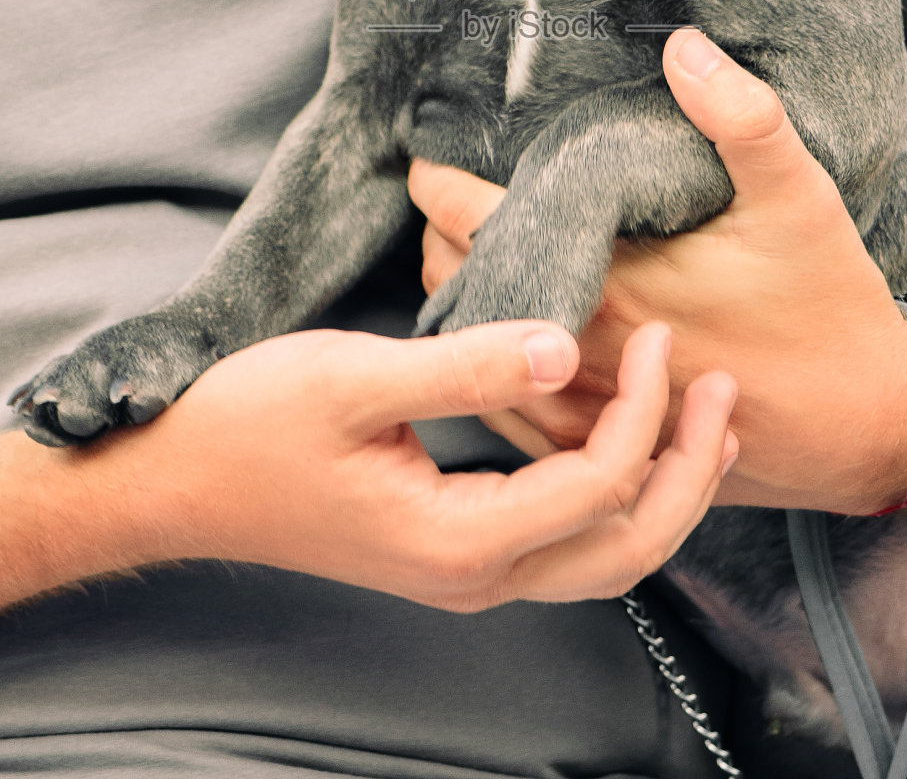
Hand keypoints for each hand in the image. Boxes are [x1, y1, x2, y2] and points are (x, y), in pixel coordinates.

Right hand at [4, 318, 736, 611]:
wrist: (178, 479)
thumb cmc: (252, 425)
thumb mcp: (355, 378)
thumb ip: (466, 366)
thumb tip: (564, 345)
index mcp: (459, 542)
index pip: (597, 488)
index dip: (645, 412)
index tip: (660, 335)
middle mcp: (475, 574)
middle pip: (627, 549)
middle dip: (691, 473)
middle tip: (725, 390)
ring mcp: (465, 568)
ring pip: (602, 553)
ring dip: (663, 486)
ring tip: (705, 413)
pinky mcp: (454, 543)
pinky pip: (564, 534)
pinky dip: (613, 487)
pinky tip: (625, 429)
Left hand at [412, 31, 906, 516]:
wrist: (863, 423)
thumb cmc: (828, 304)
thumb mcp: (799, 197)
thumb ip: (742, 117)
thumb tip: (682, 45)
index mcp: (613, 286)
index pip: (480, 226)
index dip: (438, 185)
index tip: (423, 155)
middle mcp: (584, 354)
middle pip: (460, 285)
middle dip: (438, 236)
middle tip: (438, 197)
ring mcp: (588, 410)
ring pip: (476, 350)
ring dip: (456, 297)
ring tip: (455, 252)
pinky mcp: (602, 446)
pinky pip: (506, 410)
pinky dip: (484, 365)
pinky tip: (491, 334)